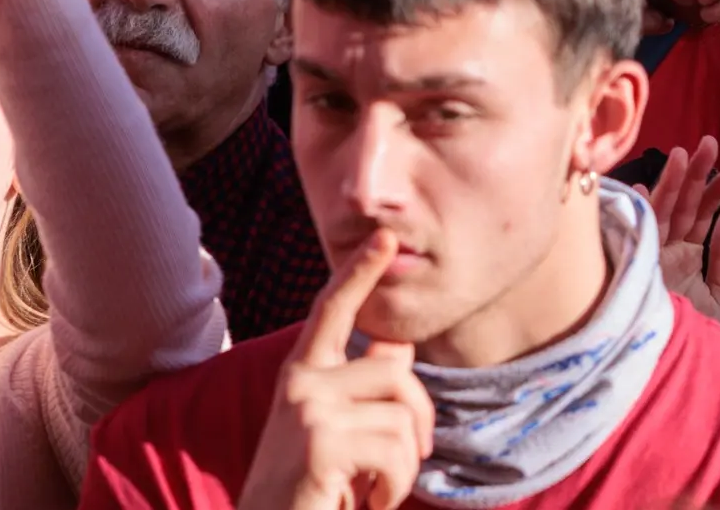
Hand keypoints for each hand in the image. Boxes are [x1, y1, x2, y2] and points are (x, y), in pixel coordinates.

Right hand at [239, 231, 433, 509]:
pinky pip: (395, 451)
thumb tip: (399, 348)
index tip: (384, 237)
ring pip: (403, 415)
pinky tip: (365, 502)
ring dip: (402, 467)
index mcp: (302, 374)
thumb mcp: (336, 433)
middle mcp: (300, 382)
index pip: (331, 311)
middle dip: (419, 422)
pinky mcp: (320, 440)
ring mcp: (307, 408)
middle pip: (397, 370)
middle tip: (401, 468)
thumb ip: (363, 390)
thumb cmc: (310, 491)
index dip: (358, 273)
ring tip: (372, 491)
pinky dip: (394, 487)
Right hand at [638, 137, 719, 329]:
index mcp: (685, 256)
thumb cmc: (696, 338)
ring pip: (659, 214)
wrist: (677, 371)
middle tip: (710, 144)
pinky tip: (642, 191)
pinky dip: (636, 217)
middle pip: (681, 206)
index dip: (716, 190)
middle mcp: (664, 252)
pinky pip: (633, 238)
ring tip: (685, 154)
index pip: (702, 215)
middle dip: (694, 175)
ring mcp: (646, 258)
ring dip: (670, 184)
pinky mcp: (631, 271)